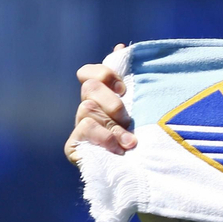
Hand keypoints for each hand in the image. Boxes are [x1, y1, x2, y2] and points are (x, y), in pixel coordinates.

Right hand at [64, 44, 135, 164]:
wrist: (146, 174)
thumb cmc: (146, 137)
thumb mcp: (144, 107)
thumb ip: (134, 80)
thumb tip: (121, 47)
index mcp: (103, 98)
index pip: (89, 73)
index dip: (103, 73)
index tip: (123, 87)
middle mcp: (88, 109)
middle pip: (89, 89)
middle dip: (111, 101)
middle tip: (128, 117)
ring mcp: (80, 128)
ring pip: (87, 111)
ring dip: (113, 126)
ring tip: (132, 142)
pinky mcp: (75, 147)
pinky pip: (83, 133)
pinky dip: (104, 138)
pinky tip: (121, 149)